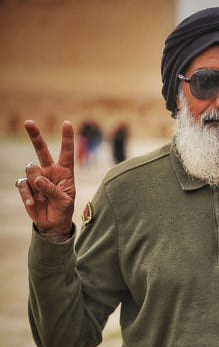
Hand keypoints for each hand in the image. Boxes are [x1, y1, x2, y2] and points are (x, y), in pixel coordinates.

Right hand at [16, 120, 75, 241]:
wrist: (52, 224)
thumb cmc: (63, 211)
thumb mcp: (64, 202)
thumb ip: (53, 190)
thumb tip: (38, 179)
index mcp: (65, 172)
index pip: (67, 153)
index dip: (67, 139)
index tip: (67, 123)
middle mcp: (50, 171)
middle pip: (41, 150)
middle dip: (35, 136)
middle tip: (28, 122)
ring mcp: (37, 178)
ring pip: (31, 170)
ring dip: (37, 186)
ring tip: (43, 198)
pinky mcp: (27, 187)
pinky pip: (22, 184)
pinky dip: (27, 194)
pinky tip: (33, 203)